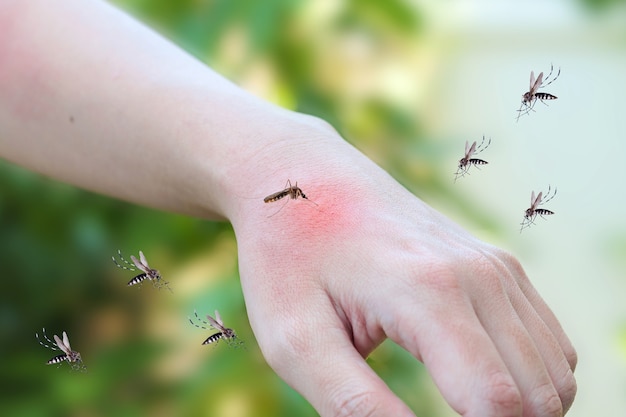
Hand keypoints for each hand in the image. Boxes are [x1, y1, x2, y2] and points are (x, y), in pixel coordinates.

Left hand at [231, 127, 576, 416]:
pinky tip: (478, 379)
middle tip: (441, 416)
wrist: (304, 179)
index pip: (498, 403)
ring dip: (519, 407)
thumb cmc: (290, 259)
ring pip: (553, 372)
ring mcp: (495, 265)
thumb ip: (354, 403)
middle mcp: (479, 275)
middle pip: (537, 395)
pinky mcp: (498, 264)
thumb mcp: (296, 340)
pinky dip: (528, 376)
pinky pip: (547, 341)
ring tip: (459, 411)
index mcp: (429, 293)